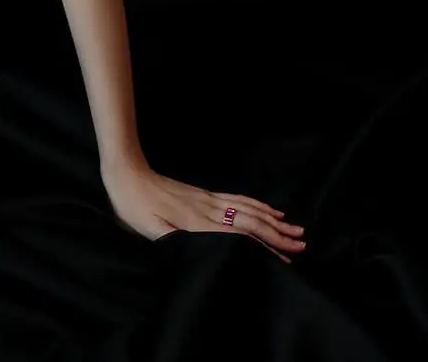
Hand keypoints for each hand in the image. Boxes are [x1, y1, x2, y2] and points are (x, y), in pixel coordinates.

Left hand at [103, 164, 306, 261]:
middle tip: (301, 244)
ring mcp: (207, 199)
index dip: (265, 245)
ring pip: (248, 208)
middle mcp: (208, 209)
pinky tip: (266, 209)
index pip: (241, 235)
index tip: (286, 256)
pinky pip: (237, 199)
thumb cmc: (134, 205)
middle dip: (278, 233)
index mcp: (198, 222)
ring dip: (273, 219)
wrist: (126, 172)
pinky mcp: (203, 194)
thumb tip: (202, 252)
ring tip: (294, 228)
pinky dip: (256, 205)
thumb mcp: (149, 230)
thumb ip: (175, 241)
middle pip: (252, 221)